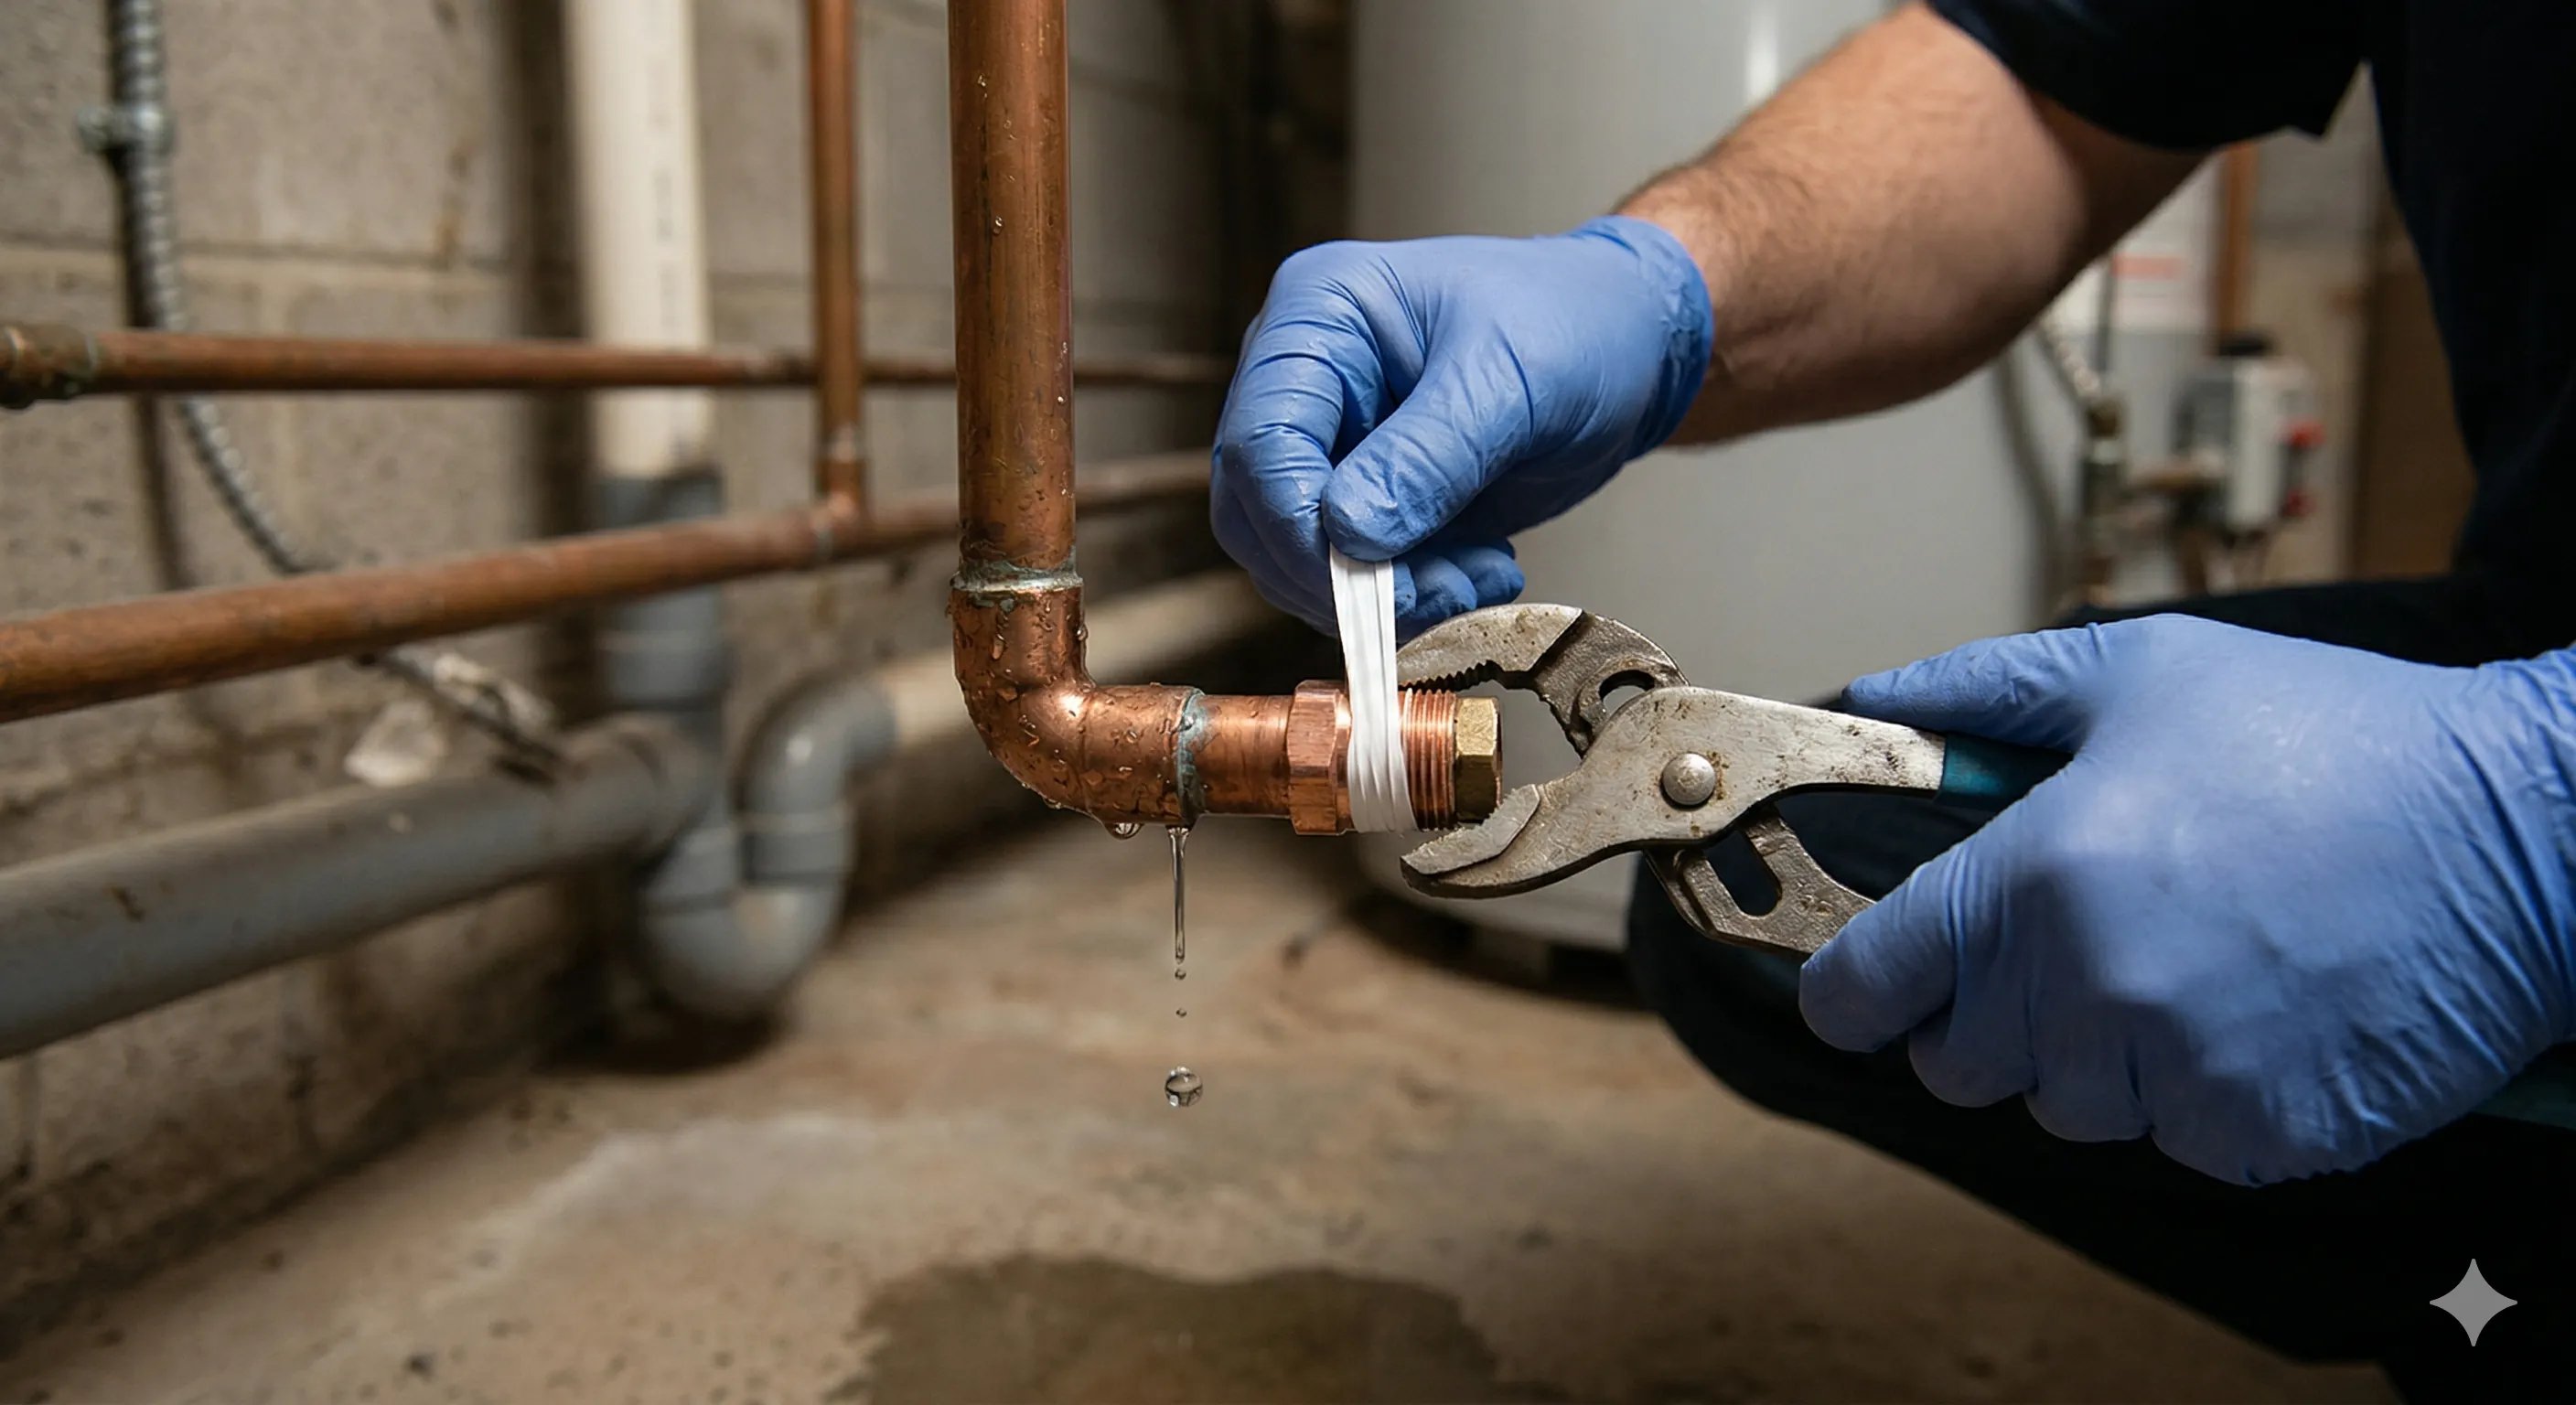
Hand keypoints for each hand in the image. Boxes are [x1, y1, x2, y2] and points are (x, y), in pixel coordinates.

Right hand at [1211, 216, 1711, 635]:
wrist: (1629, 346)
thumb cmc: (1576, 322)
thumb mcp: (1512, 382)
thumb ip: (1428, 457)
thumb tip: (1350, 531)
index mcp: (1319, 316)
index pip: (1260, 442)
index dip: (1298, 526)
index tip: (1367, 580)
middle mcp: (1306, 379)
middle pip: (1260, 510)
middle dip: (1342, 574)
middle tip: (1435, 592)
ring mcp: (1332, 440)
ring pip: (1301, 556)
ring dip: (1385, 595)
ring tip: (1476, 577)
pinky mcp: (1367, 494)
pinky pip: (1355, 573)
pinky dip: (1413, 594)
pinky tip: (1481, 569)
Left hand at [1800, 616, 2575, 1185]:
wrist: (2532, 828)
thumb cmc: (2332, 739)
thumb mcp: (2142, 675)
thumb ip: (1982, 693)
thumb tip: (1870, 700)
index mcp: (2033, 880)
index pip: (1862, 989)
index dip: (1853, 987)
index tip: (1867, 982)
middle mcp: (2087, 990)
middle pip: (1959, 1064)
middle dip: (1995, 1015)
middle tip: (2080, 941)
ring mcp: (2176, 1074)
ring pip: (2069, 1106)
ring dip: (2107, 1056)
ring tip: (2199, 957)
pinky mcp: (2260, 1135)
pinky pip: (2178, 1141)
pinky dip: (2206, 1094)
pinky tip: (2266, 1007)